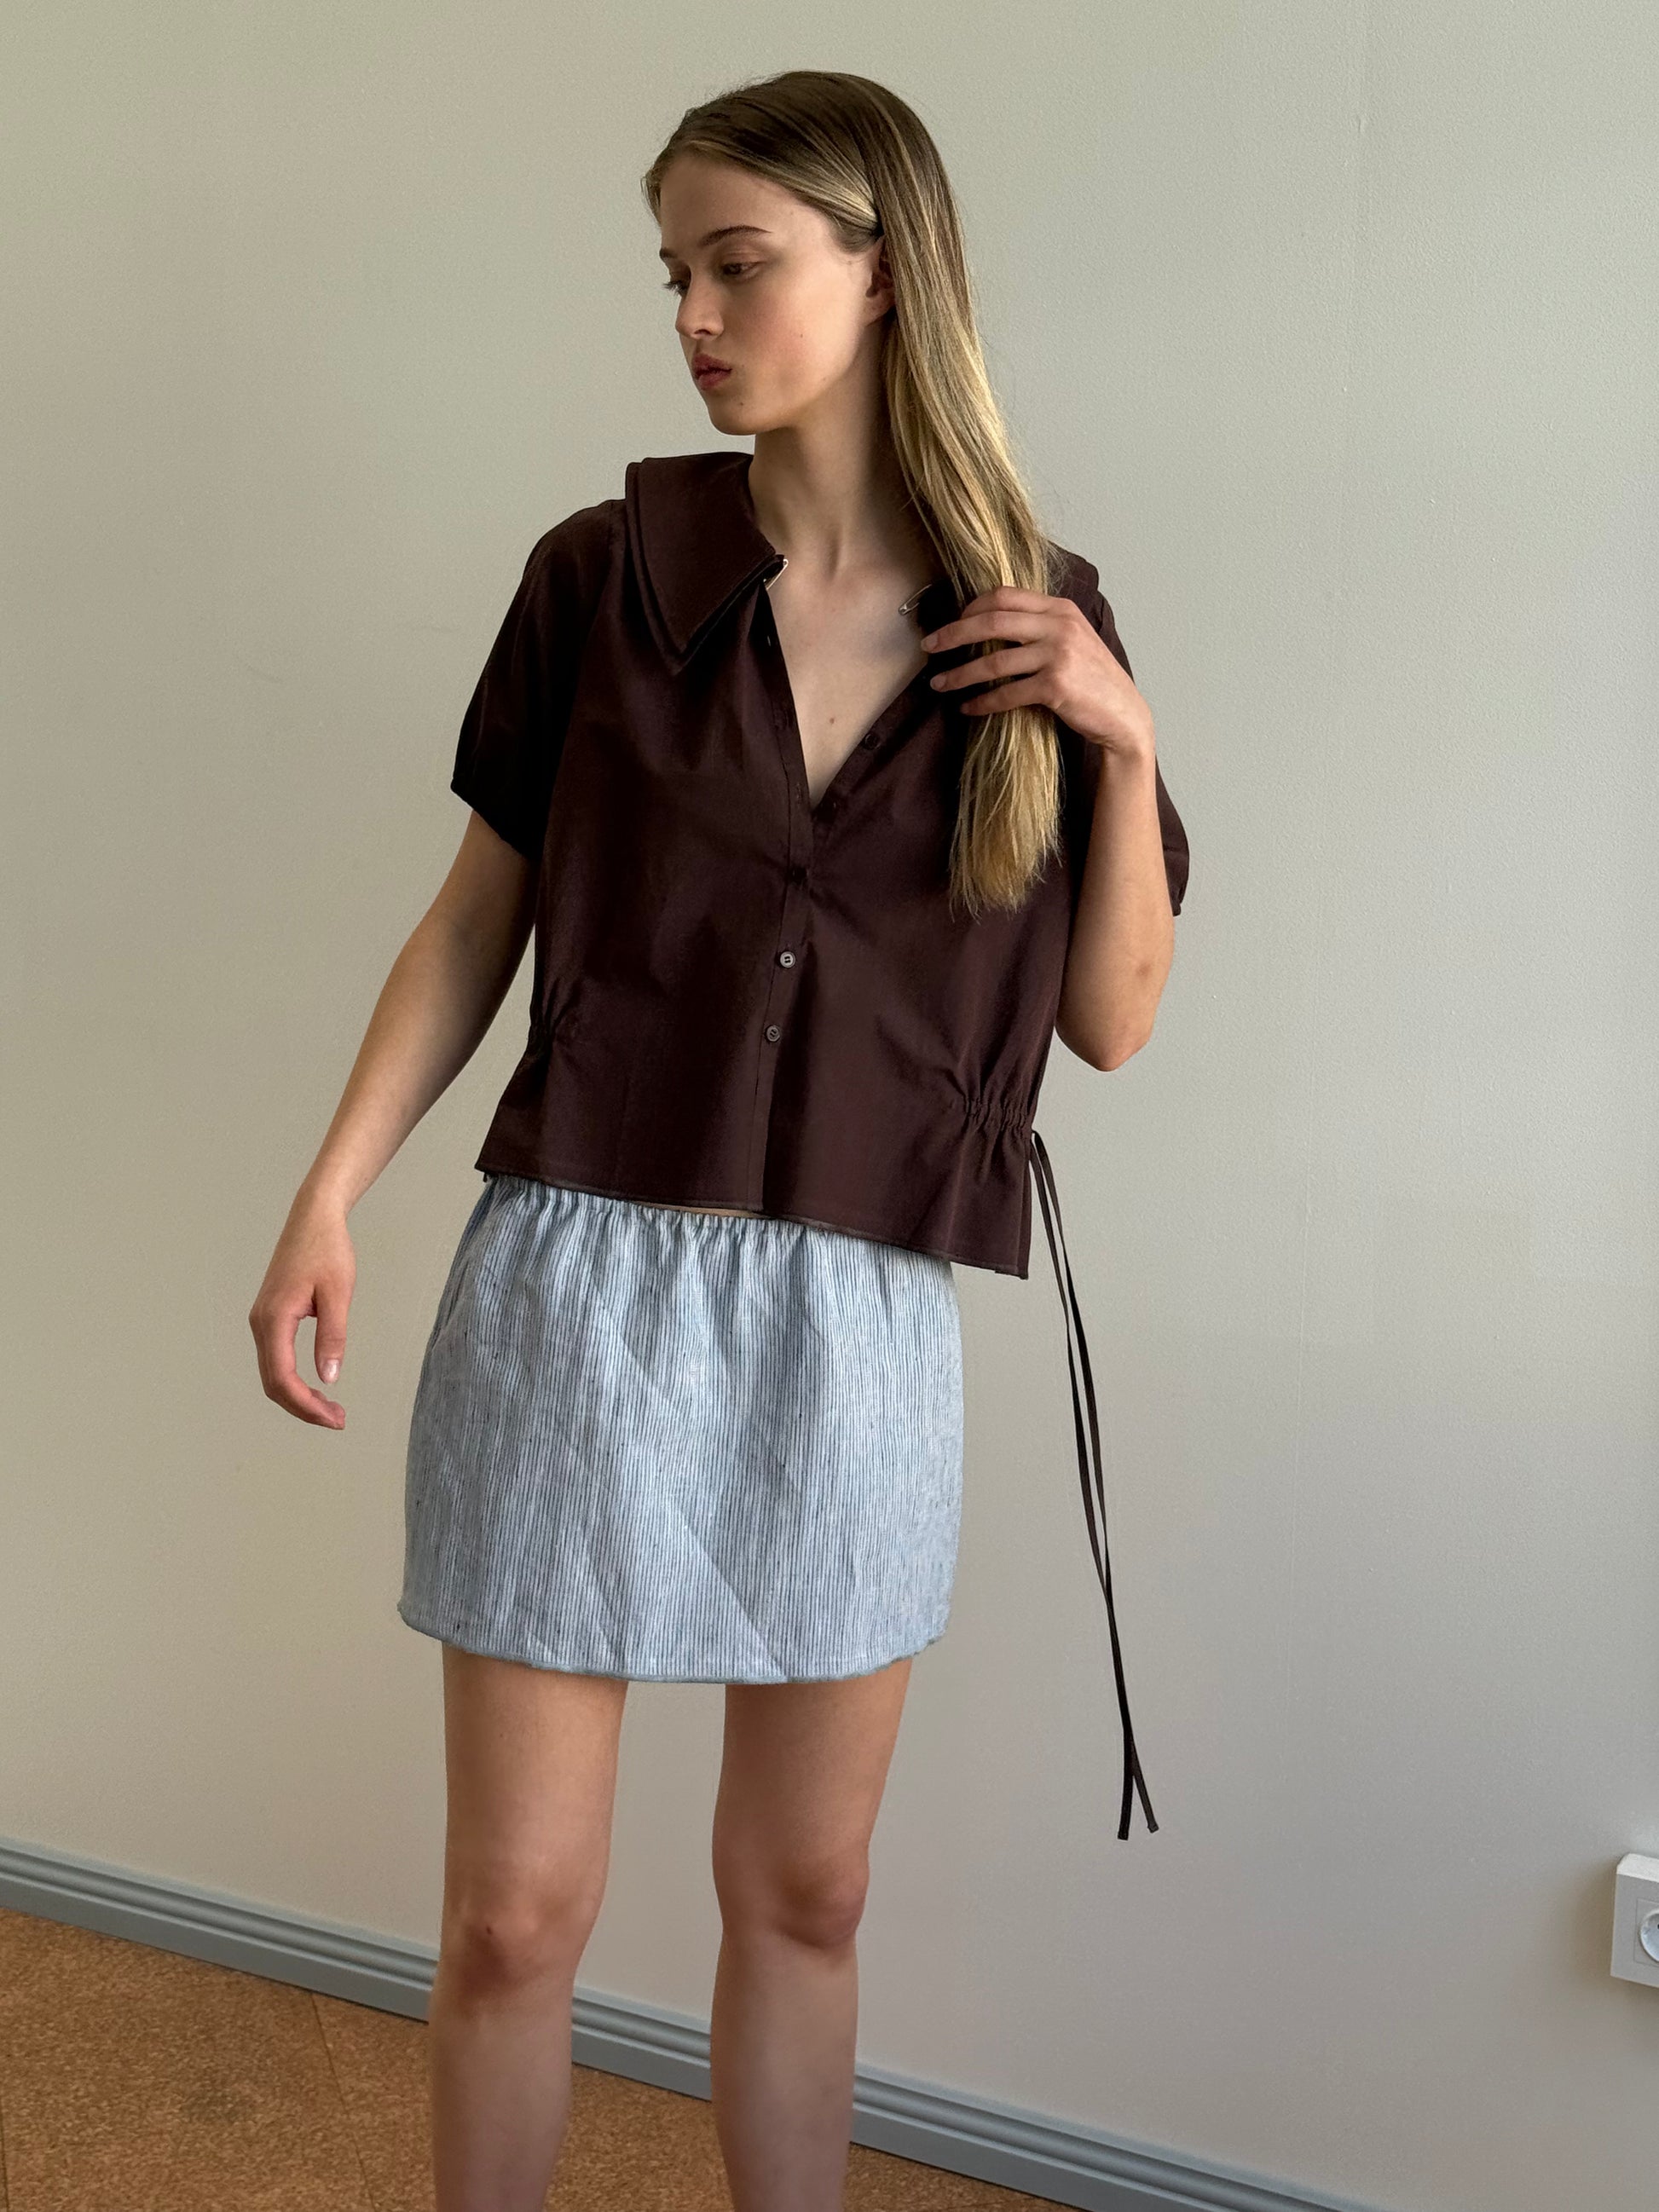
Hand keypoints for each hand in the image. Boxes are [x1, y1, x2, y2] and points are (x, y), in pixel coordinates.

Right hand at [249, 1191, 355, 1428]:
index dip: (306, 1406)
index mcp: (274, 1319)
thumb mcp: (338, 1293)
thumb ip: (332, 1336)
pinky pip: (275, 1358)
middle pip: (273, 1383)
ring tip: (330, 1409)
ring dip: (298, 1396)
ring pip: (272, 1373)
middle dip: (303, 1407)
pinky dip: (293, 1379)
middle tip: (338, 1420)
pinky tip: (315, 1386)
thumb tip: (329, 1378)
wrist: (314, 1217)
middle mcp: (260, 1323)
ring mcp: (262, 1320)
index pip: (282, 1378)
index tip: (335, 1418)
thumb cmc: (328, 1250)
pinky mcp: (270, 1316)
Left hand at [922, 587, 1153, 761]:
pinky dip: (982, 703)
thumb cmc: (1092, 680)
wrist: (1123, 714)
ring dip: (960, 674)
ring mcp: (1058, 655)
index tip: (951, 623)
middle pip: (991, 621)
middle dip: (953, 634)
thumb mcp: (1072, 639)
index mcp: (1060, 608)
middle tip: (929, 647)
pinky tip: (968, 708)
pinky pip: (1006, 694)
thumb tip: (992, 622)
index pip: (1004, 595)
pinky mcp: (1055, 687)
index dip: (971, 607)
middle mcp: (1059, 626)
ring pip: (994, 662)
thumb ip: (1040, 626)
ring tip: (940, 684)